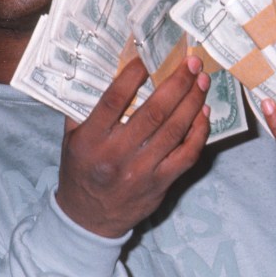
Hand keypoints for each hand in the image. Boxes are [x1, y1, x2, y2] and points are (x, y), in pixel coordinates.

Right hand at [56, 55, 210, 237]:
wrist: (89, 219)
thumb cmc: (81, 171)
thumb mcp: (71, 139)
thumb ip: (84, 109)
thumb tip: (107, 73)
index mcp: (91, 140)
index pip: (114, 100)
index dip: (133, 76)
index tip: (148, 58)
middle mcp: (117, 155)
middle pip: (154, 112)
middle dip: (177, 83)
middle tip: (192, 63)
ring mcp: (142, 171)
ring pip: (175, 130)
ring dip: (193, 102)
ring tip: (202, 81)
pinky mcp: (160, 184)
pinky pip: (187, 155)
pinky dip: (199, 133)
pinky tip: (203, 114)